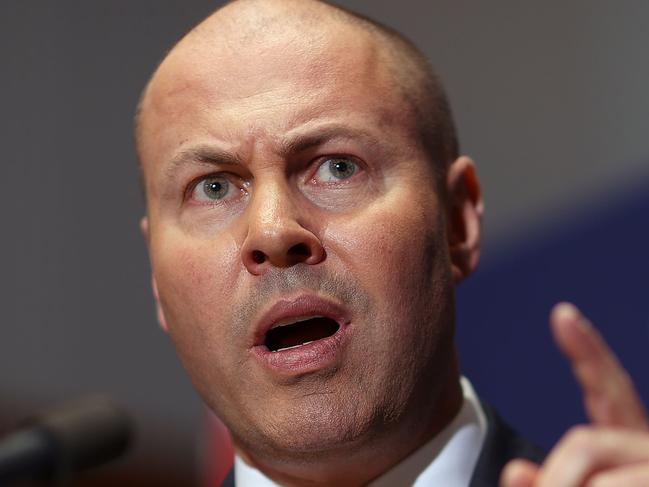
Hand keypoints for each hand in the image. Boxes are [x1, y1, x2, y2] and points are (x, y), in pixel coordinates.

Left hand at [501, 303, 648, 486]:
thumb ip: (551, 479)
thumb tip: (516, 472)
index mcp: (631, 440)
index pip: (609, 388)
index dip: (588, 352)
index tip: (562, 314)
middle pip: (586, 444)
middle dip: (555, 477)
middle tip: (524, 483)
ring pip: (597, 478)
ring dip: (563, 484)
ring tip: (546, 484)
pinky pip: (615, 483)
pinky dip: (584, 486)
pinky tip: (587, 451)